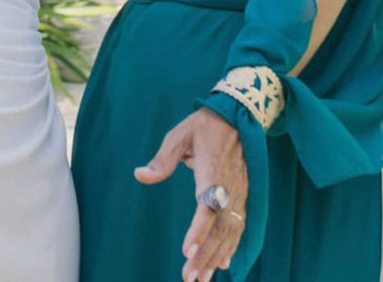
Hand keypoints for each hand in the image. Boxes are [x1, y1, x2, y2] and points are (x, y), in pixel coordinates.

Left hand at [133, 107, 247, 281]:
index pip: (207, 207)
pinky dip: (232, 247)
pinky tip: (223, 264)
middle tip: (189, 277)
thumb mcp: (179, 135)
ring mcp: (239, 194)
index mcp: (212, 172)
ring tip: (203, 278)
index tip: (187, 251)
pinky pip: (239, 226)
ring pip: (230, 232)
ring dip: (216, 256)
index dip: (198, 231)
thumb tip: (140, 175)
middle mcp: (229, 187)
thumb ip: (162, 159)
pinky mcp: (243, 196)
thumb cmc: (204, 126)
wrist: (237, 116)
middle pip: (219, 228)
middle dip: (205, 255)